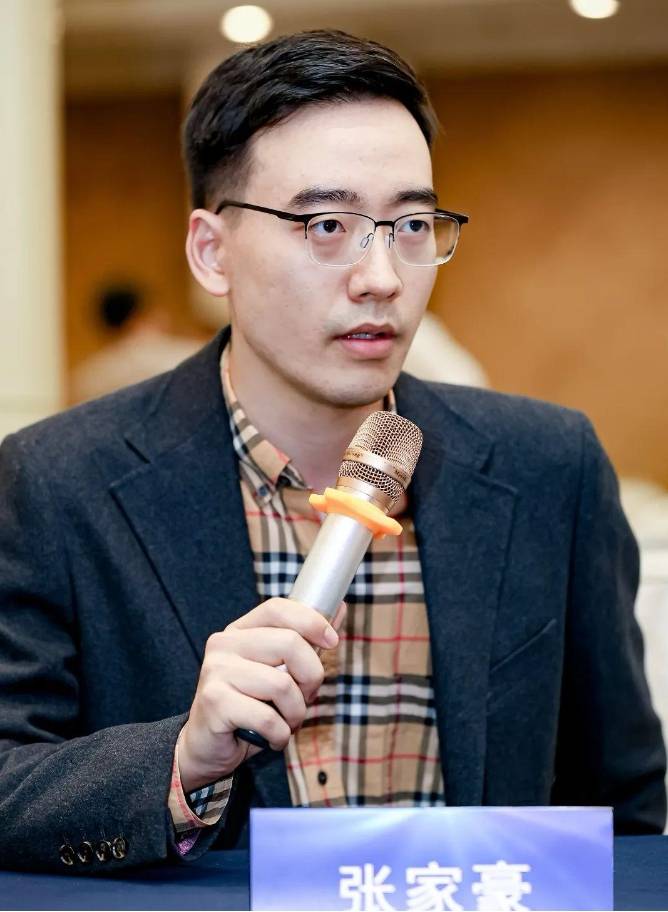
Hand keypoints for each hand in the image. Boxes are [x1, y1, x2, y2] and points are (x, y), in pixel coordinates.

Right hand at [177, 597, 344, 791]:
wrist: (207, 748)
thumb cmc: (248, 707)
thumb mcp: (277, 671)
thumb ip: (305, 642)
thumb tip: (339, 608)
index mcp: (239, 631)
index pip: (278, 609)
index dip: (311, 621)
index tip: (332, 641)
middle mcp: (224, 644)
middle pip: (290, 643)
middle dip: (311, 677)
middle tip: (306, 698)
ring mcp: (216, 671)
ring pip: (282, 684)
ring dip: (296, 713)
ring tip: (286, 722)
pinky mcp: (215, 701)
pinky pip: (268, 718)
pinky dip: (280, 735)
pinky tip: (272, 738)